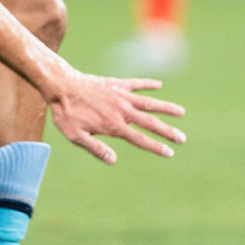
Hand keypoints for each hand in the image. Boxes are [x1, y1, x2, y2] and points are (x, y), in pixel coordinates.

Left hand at [38, 60, 185, 163]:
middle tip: (183, 138)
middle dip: (168, 131)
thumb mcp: (76, 136)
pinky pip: (136, 84)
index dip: (156, 147)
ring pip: (149, 102)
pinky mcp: (116, 84)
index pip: (140, 139)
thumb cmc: (67, 114)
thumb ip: (95, 148)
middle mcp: (122, 110)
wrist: (62, 86)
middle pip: (150, 122)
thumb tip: (113, 161)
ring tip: (181, 112)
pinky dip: (148, 84)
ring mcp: (121, 96)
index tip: (170, 152)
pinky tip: (159, 84)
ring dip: (166, 107)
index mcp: (114, 125)